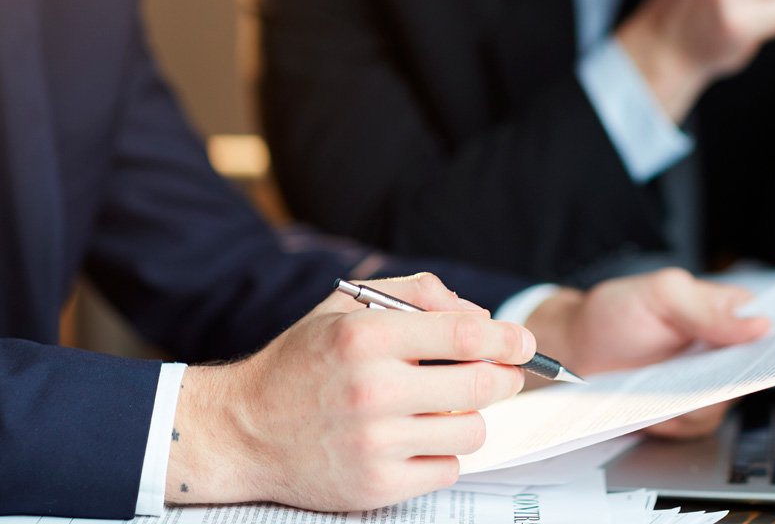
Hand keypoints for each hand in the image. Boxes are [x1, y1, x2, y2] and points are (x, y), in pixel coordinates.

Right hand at [166, 273, 535, 510]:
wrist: (243, 429)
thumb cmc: (302, 362)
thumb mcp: (346, 306)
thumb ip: (416, 293)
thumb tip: (480, 317)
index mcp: (366, 336)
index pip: (466, 336)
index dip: (508, 338)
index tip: (525, 343)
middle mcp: (372, 389)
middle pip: (483, 385)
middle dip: (505, 377)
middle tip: (504, 374)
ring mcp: (374, 443)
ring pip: (472, 430)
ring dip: (470, 415)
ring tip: (444, 406)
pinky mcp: (375, 487)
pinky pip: (447, 468)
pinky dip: (442, 452)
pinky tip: (416, 437)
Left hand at [524, 268, 769, 436]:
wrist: (576, 354)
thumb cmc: (614, 314)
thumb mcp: (659, 295)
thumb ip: (706, 308)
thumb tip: (759, 325)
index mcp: (726, 309)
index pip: (773, 323)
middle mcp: (724, 347)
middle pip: (756, 371)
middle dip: (733, 377)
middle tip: (700, 374)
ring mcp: (708, 382)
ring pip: (728, 402)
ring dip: (694, 400)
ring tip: (661, 385)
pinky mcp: (689, 412)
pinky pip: (699, 424)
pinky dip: (675, 419)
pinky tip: (653, 405)